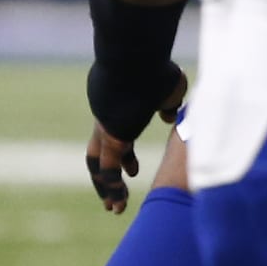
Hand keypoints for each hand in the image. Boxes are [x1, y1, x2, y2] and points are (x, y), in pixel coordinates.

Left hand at [84, 67, 186, 213]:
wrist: (138, 56)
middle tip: (112, 196)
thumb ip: (168, 103)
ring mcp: (104, 125)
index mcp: (115, 106)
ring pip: (98, 162)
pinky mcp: (111, 135)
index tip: (134, 171)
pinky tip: (117, 203)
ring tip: (114, 209)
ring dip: (105, 187)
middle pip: (99, 151)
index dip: (124, 156)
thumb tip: (167, 115)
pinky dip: (111, 186)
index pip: (115, 136)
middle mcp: (104, 116)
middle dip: (107, 175)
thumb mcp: (167, 88)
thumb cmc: (155, 68)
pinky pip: (107, 167)